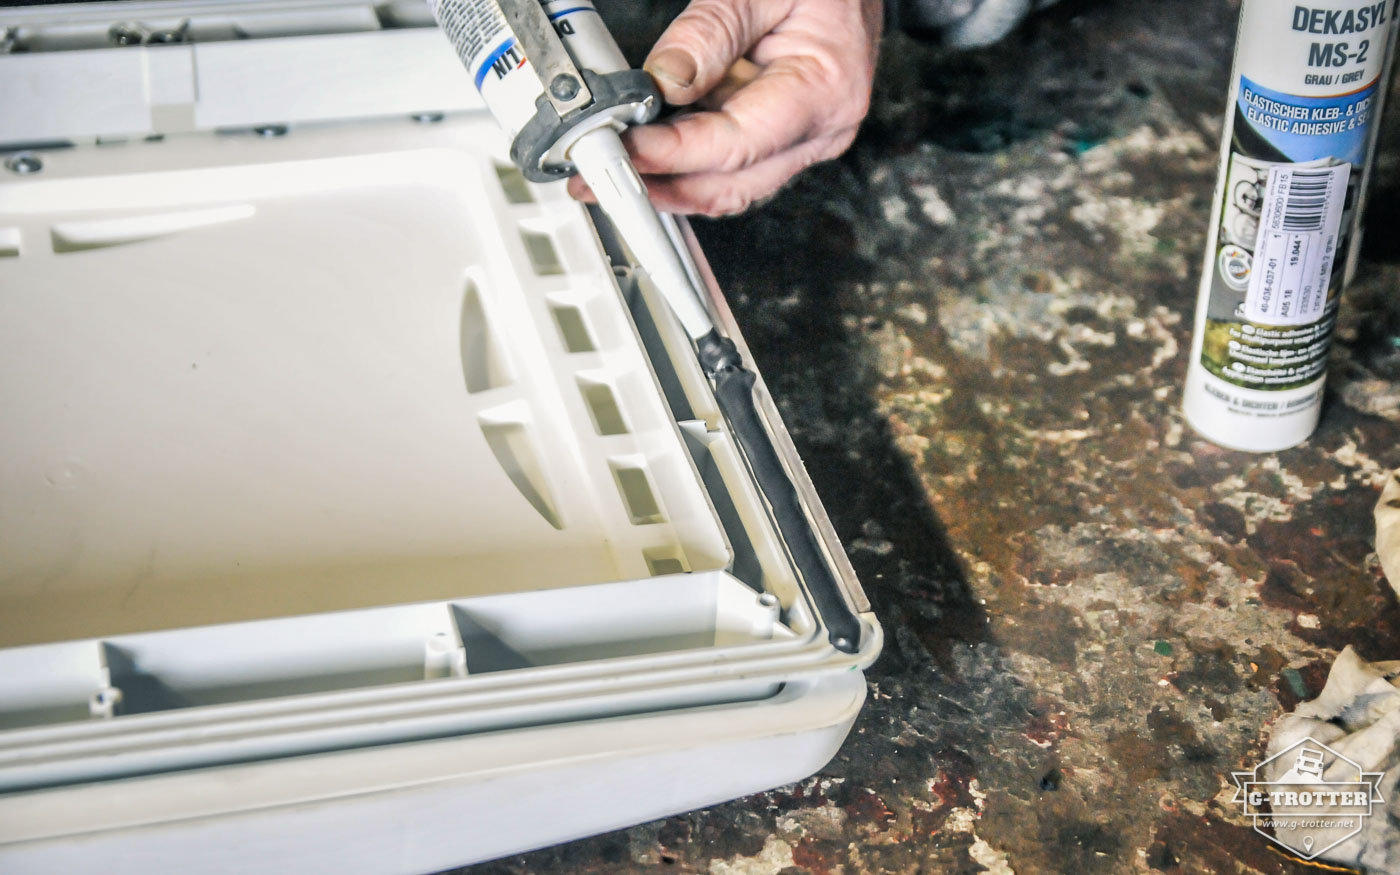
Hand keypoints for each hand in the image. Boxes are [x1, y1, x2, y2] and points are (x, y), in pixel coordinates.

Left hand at [569, 0, 882, 216]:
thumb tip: (664, 80)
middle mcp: (820, 129)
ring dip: (667, 184)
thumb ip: (711, 30)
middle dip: (659, 186)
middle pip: (729, 185)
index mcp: (825, 91)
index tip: (624, 148)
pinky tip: (647, 151)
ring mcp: (803, 138)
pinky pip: (730, 164)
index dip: (672, 154)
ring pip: (726, 186)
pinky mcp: (783, 133)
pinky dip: (685, 164)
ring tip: (612, 168)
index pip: (735, 144)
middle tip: (597, 177)